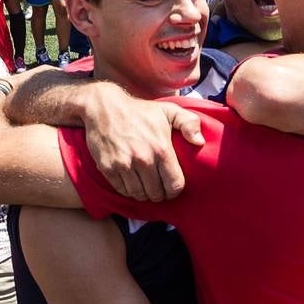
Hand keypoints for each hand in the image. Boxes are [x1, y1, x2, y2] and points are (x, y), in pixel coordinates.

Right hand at [81, 83, 204, 201]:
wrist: (104, 108)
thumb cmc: (139, 111)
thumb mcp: (168, 110)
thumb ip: (189, 123)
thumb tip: (200, 142)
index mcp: (162, 149)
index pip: (175, 185)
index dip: (174, 191)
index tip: (171, 188)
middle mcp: (144, 159)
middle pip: (156, 194)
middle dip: (159, 194)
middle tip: (157, 188)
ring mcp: (124, 165)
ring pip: (139, 195)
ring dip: (143, 194)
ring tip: (145, 186)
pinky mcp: (108, 168)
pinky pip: (122, 190)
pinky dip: (128, 190)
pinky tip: (131, 182)